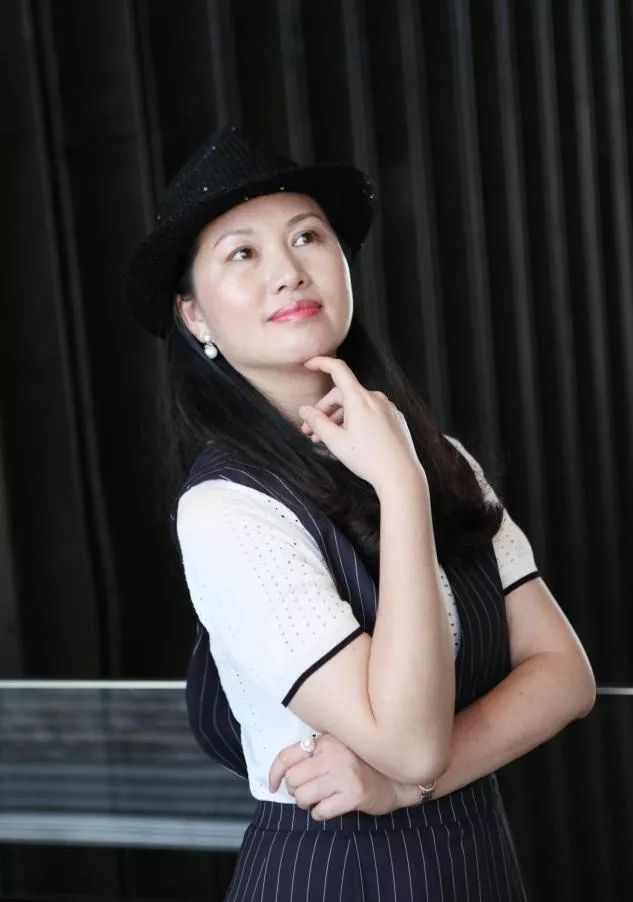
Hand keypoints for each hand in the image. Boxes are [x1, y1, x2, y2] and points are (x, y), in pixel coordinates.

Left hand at [268, 733, 405, 820]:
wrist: (398, 779)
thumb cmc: (364, 765)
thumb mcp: (338, 749)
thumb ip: (315, 754)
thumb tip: (285, 773)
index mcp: (326, 740)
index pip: (287, 756)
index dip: (275, 773)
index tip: (273, 786)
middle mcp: (333, 754)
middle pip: (293, 779)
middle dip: (296, 791)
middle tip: (307, 793)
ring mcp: (343, 774)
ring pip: (303, 797)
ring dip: (306, 805)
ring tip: (317, 801)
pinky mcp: (353, 794)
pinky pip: (320, 812)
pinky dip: (319, 814)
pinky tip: (329, 808)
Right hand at [298, 357, 423, 491]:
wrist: (400, 475)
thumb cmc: (368, 459)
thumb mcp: (336, 441)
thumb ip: (317, 422)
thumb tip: (304, 410)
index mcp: (359, 398)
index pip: (338, 369)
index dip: (321, 363)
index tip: (308, 365)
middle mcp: (375, 398)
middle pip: (343, 395)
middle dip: (325, 410)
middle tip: (311, 431)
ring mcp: (387, 408)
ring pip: (356, 406)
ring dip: (339, 418)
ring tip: (327, 440)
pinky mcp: (395, 419)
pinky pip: (370, 413)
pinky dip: (356, 421)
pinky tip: (350, 439)